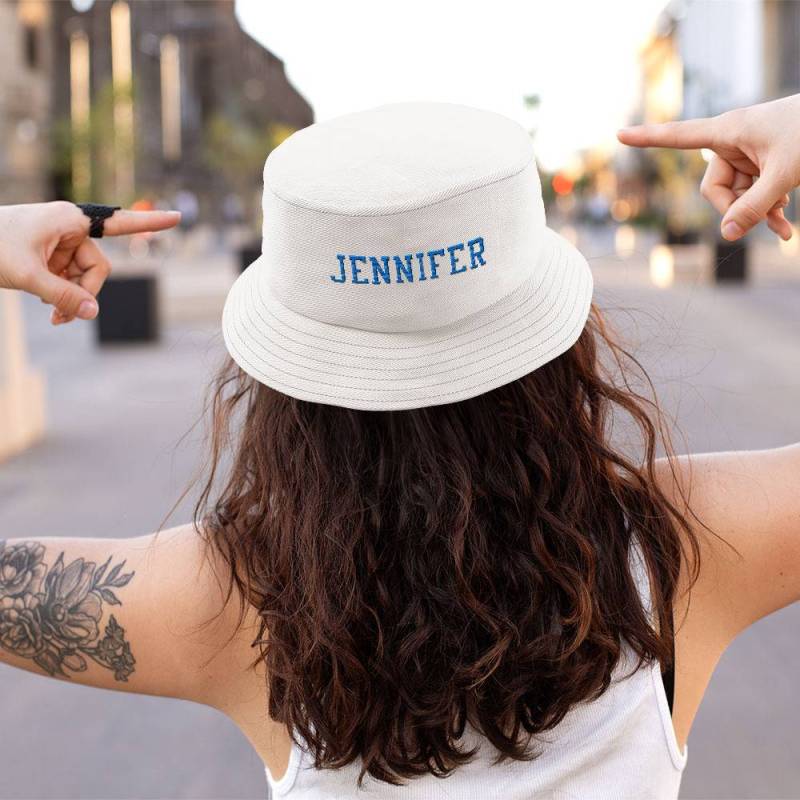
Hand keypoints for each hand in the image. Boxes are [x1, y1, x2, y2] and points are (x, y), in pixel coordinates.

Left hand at [0, 201, 180, 324]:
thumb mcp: (28, 276)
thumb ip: (64, 297)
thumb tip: (94, 314)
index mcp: (71, 220)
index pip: (121, 224)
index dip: (151, 223)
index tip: (178, 218)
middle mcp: (70, 227)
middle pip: (97, 268)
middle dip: (83, 293)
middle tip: (61, 317)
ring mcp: (61, 241)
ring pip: (84, 277)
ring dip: (70, 299)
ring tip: (51, 315)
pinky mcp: (51, 254)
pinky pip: (70, 279)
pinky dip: (62, 296)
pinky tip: (49, 308)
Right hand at [617, 94, 799, 241]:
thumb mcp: (784, 175)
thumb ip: (754, 207)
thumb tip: (727, 235)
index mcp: (729, 131)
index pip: (678, 136)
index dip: (648, 138)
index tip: (619, 134)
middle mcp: (733, 141)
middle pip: (714, 187)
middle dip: (735, 208)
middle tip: (761, 220)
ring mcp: (749, 154)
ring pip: (737, 195)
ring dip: (758, 212)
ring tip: (783, 225)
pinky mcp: (764, 163)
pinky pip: (754, 193)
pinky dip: (767, 211)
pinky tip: (784, 228)